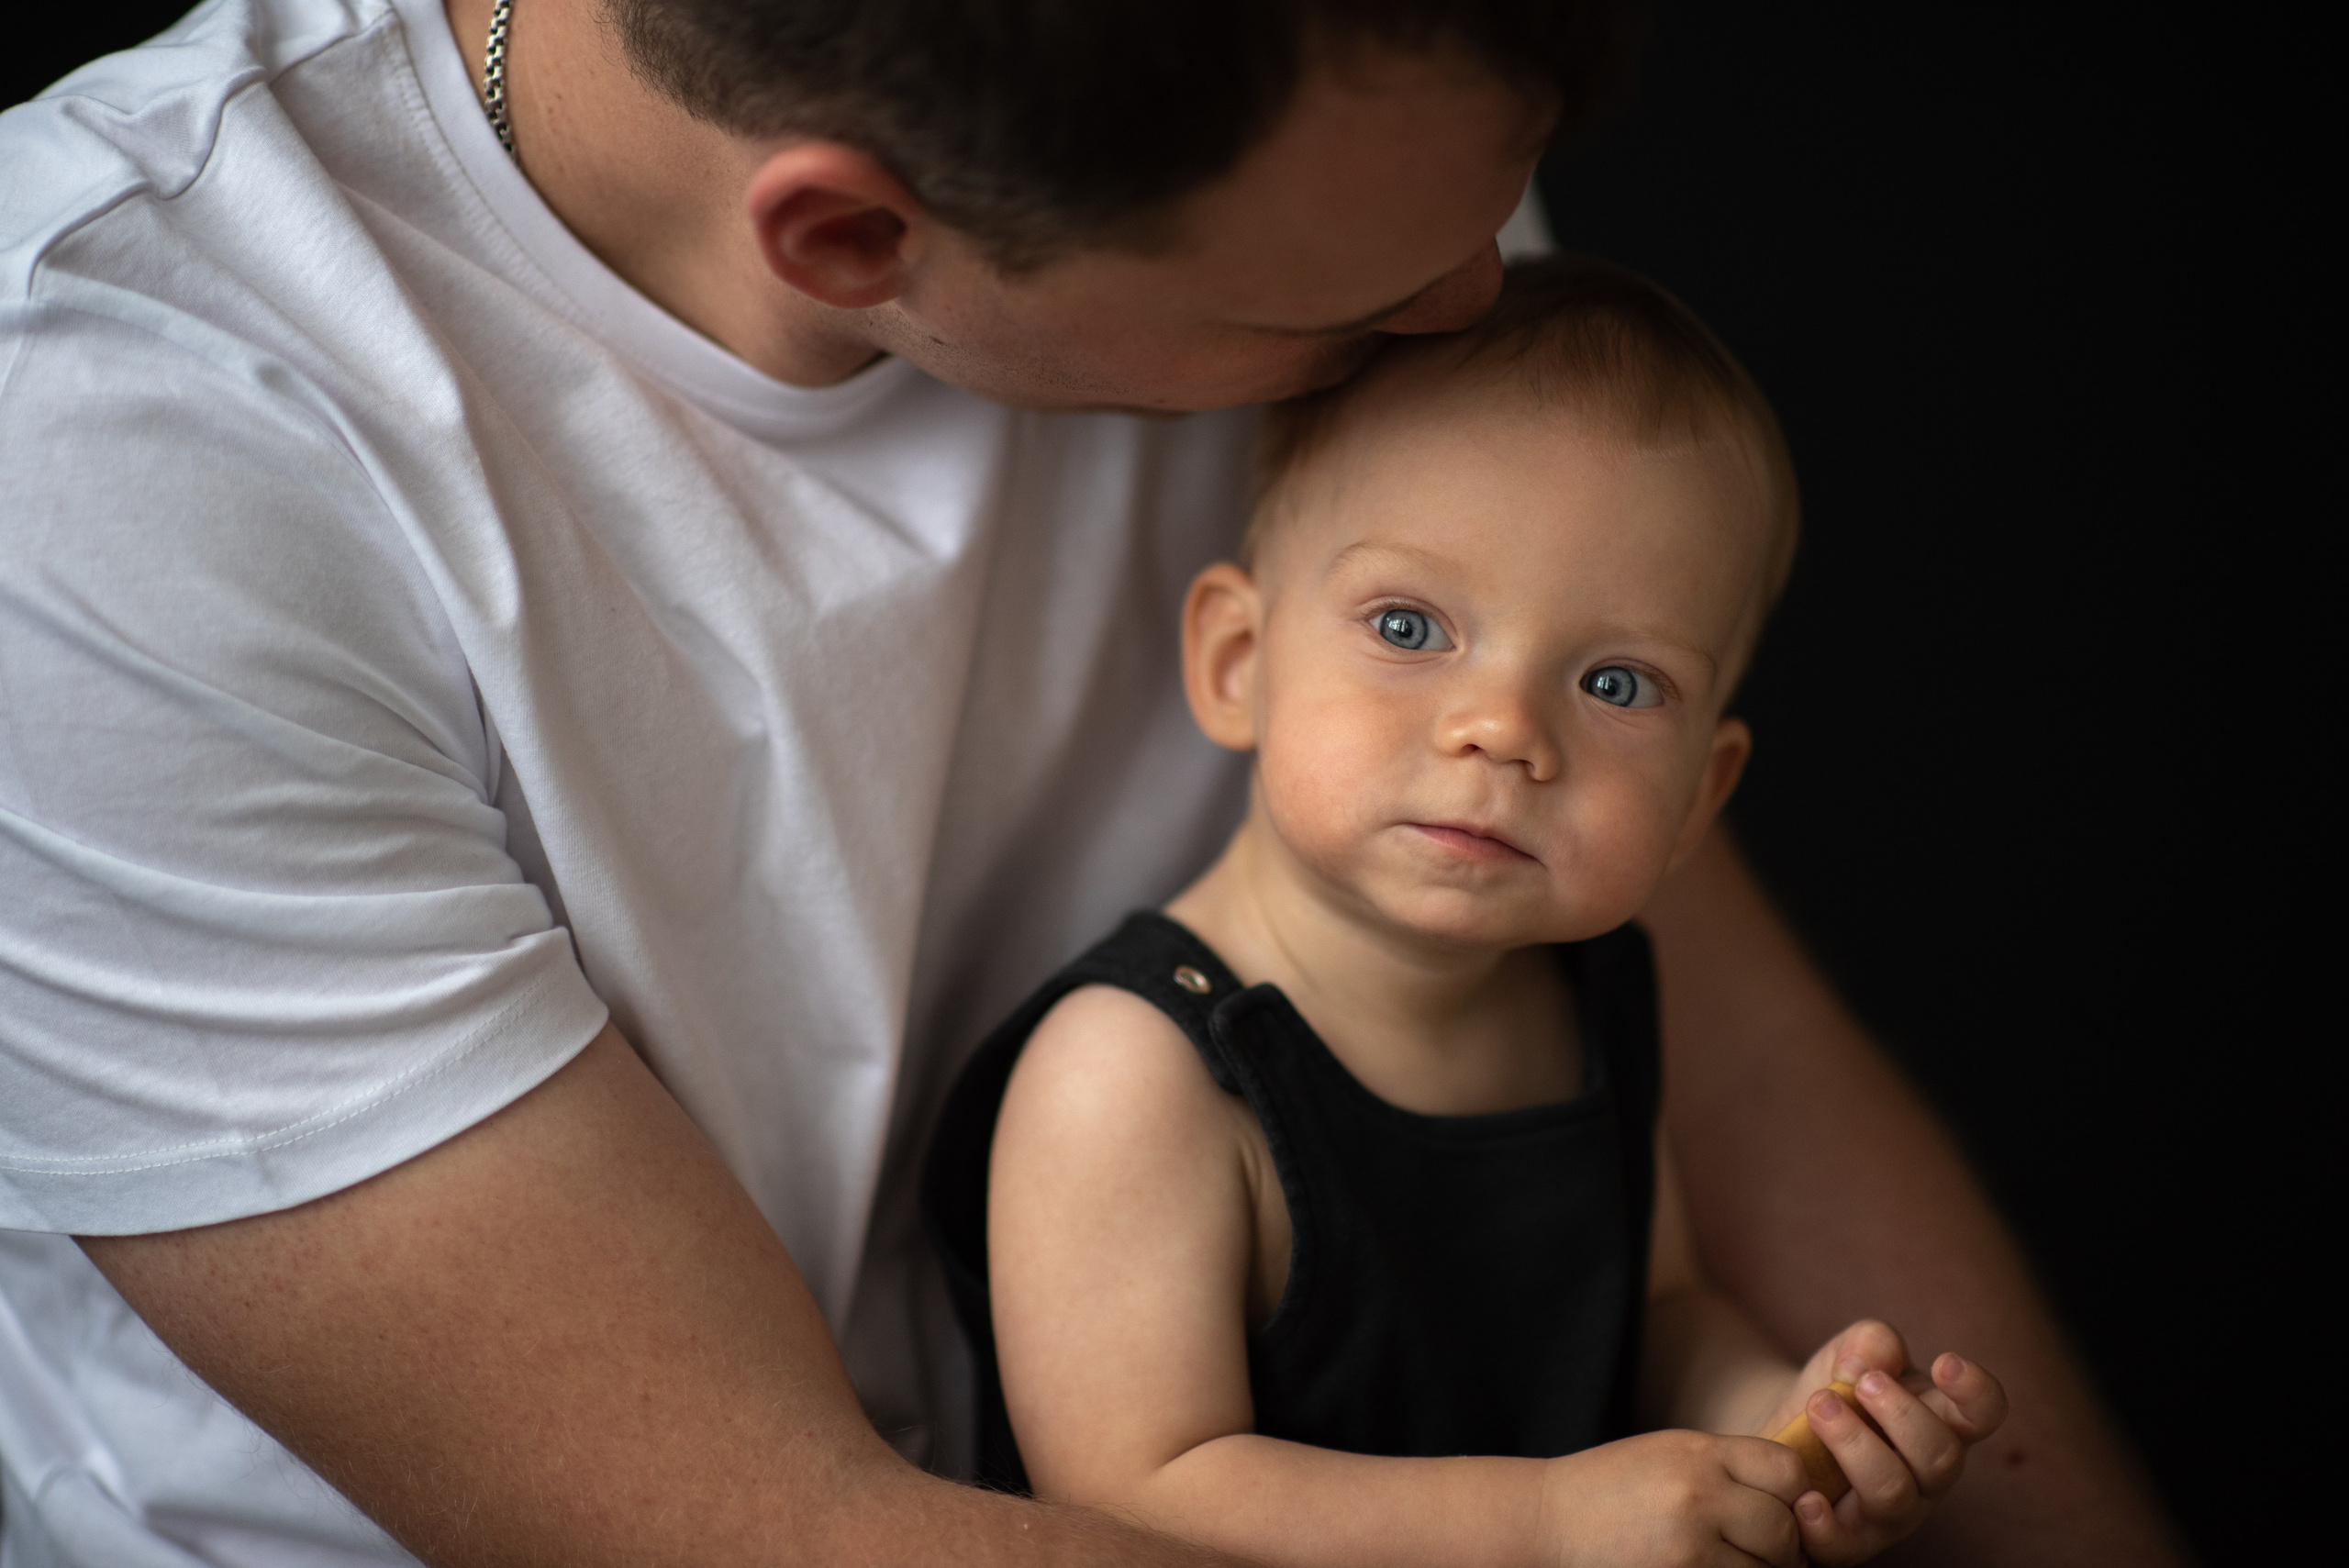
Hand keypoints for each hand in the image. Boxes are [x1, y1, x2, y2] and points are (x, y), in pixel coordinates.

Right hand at [1538, 1428, 1806, 1567]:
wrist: (1548, 1521)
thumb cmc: (1612, 1487)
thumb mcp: (1670, 1454)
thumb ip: (1729, 1466)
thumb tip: (1798, 1494)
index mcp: (1699, 1453)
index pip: (1788, 1470)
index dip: (1795, 1492)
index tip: (1780, 1505)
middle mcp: (1700, 1495)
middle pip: (1785, 1526)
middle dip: (1785, 1544)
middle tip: (1766, 1548)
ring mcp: (1690, 1544)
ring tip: (1735, 1559)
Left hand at [1758, 1319, 2009, 1563]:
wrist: (1786, 1436)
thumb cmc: (1837, 1392)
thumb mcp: (1851, 1353)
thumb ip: (1872, 1342)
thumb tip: (1865, 1364)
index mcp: (1942, 1423)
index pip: (1984, 1412)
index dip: (1976, 1390)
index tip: (1944, 1361)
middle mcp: (1927, 1476)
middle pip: (1940, 1456)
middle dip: (1899, 1413)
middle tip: (1860, 1383)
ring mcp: (1890, 1514)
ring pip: (1893, 1492)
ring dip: (1854, 1444)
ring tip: (1820, 1405)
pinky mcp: (1846, 1541)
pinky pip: (1843, 1543)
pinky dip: (1822, 1520)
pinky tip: (1804, 1494)